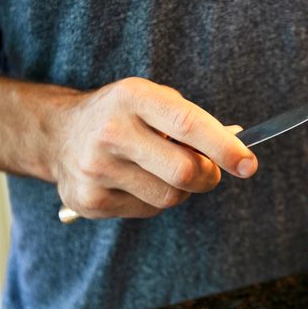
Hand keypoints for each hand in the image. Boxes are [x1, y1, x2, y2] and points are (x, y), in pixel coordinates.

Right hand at [52, 77, 256, 218]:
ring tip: (161, 171)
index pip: (189, 125)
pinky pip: (147, 211)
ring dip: (180, 190)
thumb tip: (237, 149)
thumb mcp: (154, 101)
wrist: (58, 133)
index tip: (249, 164)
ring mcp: (96, 169)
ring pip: (169, 197)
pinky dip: (154, 200)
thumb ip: (194, 122)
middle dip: (208, 176)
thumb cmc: (124, 116)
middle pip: (184, 172)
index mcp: (133, 97)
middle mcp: (111, 132)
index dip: (225, 148)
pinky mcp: (88, 201)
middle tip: (208, 171)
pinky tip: (136, 182)